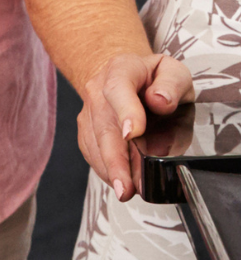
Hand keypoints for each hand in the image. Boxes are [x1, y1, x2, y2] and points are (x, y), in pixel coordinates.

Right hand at [78, 51, 194, 200]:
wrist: (129, 79)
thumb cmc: (155, 79)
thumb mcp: (175, 73)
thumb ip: (172, 84)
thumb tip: (160, 101)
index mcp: (122, 69)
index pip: (118, 88)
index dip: (125, 111)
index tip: (133, 134)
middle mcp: (98, 88)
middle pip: (102, 125)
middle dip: (114, 158)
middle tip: (126, 185)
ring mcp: (89, 111)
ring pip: (94, 143)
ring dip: (110, 169)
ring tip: (126, 190)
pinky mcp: (86, 131)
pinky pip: (92, 153)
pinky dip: (106, 170)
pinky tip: (120, 180)